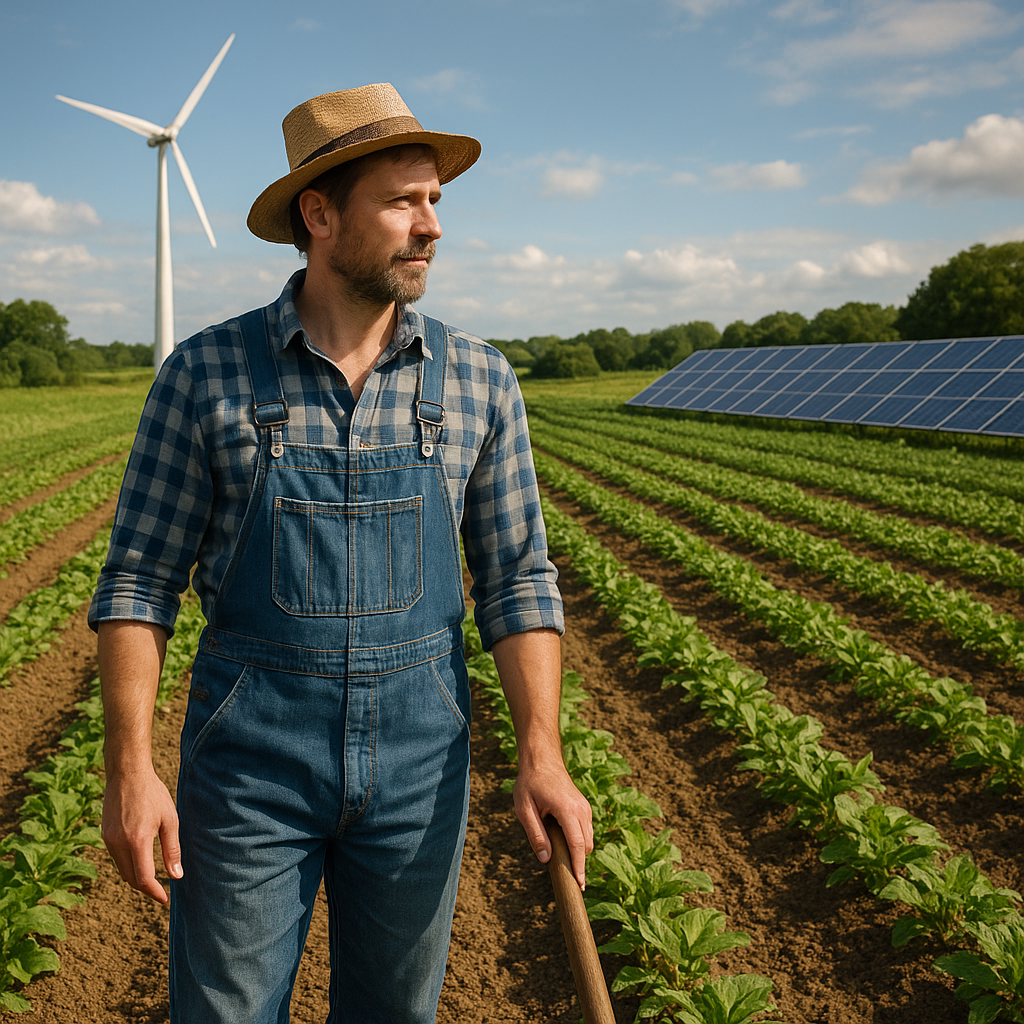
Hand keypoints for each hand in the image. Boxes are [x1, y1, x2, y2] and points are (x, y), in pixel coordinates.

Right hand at [101, 766, 181, 903]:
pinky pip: (116, 858)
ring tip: (152, 879)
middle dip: (145, 888)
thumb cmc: (153, 794)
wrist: (127, 774)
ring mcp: (109, 840)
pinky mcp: (104, 835)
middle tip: (160, 892)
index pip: (144, 878)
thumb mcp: (170, 820)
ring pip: (121, 870)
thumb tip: (177, 876)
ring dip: (135, 877)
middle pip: (130, 878)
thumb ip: (172, 849)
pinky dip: (128, 865)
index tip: (164, 899)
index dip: (154, 892)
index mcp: (137, 841)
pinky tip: (139, 860)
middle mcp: (119, 844)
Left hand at [513, 760, 593, 888]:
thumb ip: (535, 834)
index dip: (579, 867)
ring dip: (577, 850)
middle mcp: (581, 809)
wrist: (542, 760)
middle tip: (562, 875)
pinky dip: (578, 840)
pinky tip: (561, 839)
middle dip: (578, 862)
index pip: (577, 844)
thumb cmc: (530, 783)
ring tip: (558, 853)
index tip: (580, 885)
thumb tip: (545, 859)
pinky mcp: (584, 807)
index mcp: (567, 809)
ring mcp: (585, 807)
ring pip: (588, 839)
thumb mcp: (524, 809)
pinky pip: (586, 831)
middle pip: (586, 846)